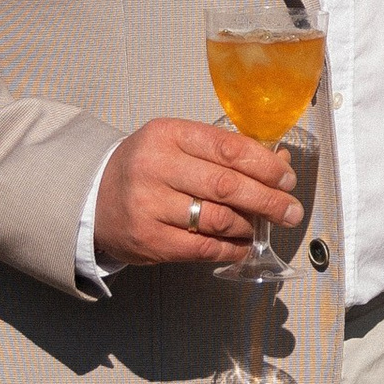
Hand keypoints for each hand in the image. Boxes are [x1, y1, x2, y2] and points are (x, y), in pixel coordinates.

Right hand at [92, 118, 299, 269]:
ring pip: (218, 218)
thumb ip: (223, 152)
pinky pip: (203, 248)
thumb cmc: (146, 169)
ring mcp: (149, 205)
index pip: (229, 148)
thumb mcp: (177, 146)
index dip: (265, 165)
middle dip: (268, 200)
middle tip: (291, 210)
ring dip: (249, 225)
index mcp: (167, 134)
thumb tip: (280, 163)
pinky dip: (231, 248)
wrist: (93, 199)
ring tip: (261, 227)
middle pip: (227, 185)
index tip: (287, 178)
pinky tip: (243, 245)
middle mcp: (155, 167)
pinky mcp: (149, 239)